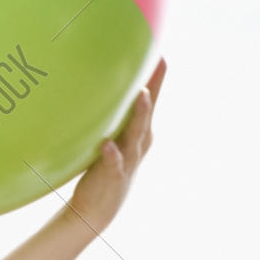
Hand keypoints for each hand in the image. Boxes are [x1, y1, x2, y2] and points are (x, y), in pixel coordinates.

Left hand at [65, 58, 165, 232]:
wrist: (98, 207)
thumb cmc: (105, 166)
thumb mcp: (112, 137)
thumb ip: (112, 117)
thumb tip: (100, 87)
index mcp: (140, 132)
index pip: (150, 99)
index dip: (156, 77)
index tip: (160, 52)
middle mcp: (139, 142)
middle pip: (148, 110)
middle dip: (155, 86)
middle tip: (161, 61)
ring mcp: (128, 159)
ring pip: (136, 133)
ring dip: (140, 114)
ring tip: (142, 94)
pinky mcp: (113, 175)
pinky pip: (113, 162)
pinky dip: (112, 153)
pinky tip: (107, 144)